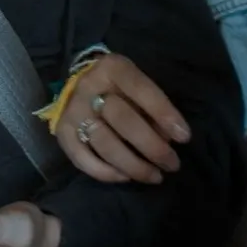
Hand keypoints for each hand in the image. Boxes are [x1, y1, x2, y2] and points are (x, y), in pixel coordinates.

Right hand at [56, 54, 190, 184]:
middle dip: (152, 147)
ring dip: (134, 165)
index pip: (141, 89)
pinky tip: (126, 177)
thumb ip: (153, 107)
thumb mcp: (137, 84)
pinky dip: (106, 173)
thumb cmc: (119, 86)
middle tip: (172, 164)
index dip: (164, 113)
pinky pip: (82, 159)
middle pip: (123, 120)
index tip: (184, 137)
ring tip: (155, 176)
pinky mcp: (62, 133)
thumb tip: (169, 138)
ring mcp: (73, 111)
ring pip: (105, 144)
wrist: (81, 84)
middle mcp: (89, 87)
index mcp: (113, 68)